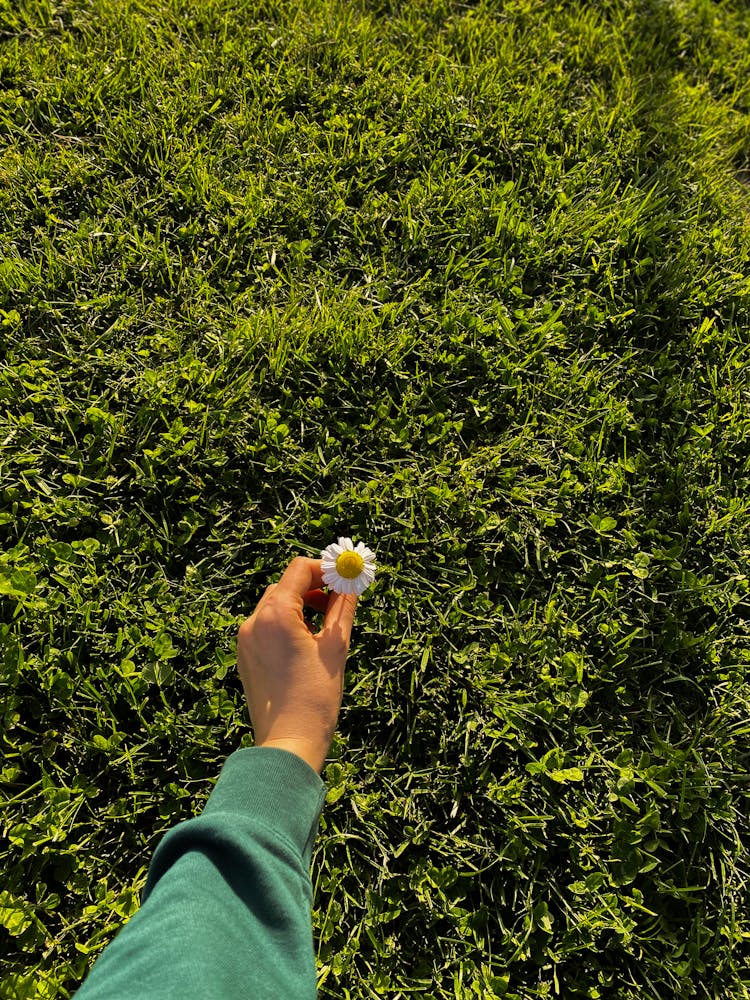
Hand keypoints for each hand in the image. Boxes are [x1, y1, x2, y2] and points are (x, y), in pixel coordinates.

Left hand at [236, 557, 357, 773]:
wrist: (288, 743)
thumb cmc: (315, 696)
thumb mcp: (335, 646)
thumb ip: (342, 607)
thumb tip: (351, 580)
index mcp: (275, 614)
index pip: (299, 570)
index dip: (325, 569)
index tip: (345, 577)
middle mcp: (253, 622)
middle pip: (286, 586)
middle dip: (314, 588)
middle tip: (340, 600)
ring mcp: (245, 640)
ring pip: (276, 606)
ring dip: (301, 606)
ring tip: (325, 627)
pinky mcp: (245, 656)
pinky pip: (267, 627)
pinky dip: (287, 625)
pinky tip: (306, 646)